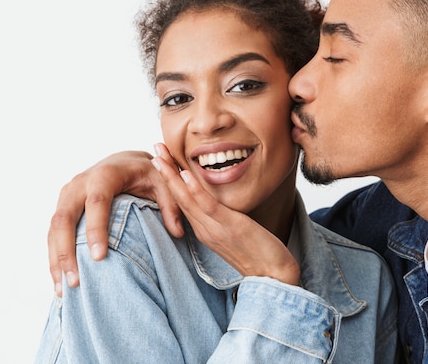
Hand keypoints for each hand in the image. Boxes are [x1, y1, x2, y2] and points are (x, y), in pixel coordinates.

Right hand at [48, 151, 182, 295]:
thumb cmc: (147, 173)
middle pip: (64, 217)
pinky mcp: (62, 205)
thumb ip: (171, 205)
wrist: (125, 160)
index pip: (97, 202)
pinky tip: (59, 280)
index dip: (96, 229)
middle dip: (67, 252)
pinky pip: (52, 232)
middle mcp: (80, 182)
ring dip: (56, 259)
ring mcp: (67, 194)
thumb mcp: (163, 183)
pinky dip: (54, 256)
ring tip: (64, 290)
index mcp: (105, 175)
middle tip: (75, 282)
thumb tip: (178, 233)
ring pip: (53, 228)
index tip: (99, 258)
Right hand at [152, 143, 300, 285]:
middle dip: (165, 173)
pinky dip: (195, 189)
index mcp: (205, 230)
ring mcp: (214, 229)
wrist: (273, 276)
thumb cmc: (260, 255)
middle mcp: (204, 229)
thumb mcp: (236, 233)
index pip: (183, 201)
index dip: (171, 180)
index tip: (163, 160)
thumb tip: (224, 207)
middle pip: (179, 198)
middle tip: (154, 151)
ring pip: (187, 199)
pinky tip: (185, 174)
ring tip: (160, 157)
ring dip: (172, 176)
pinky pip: (207, 206)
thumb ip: (225, 220)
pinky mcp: (229, 227)